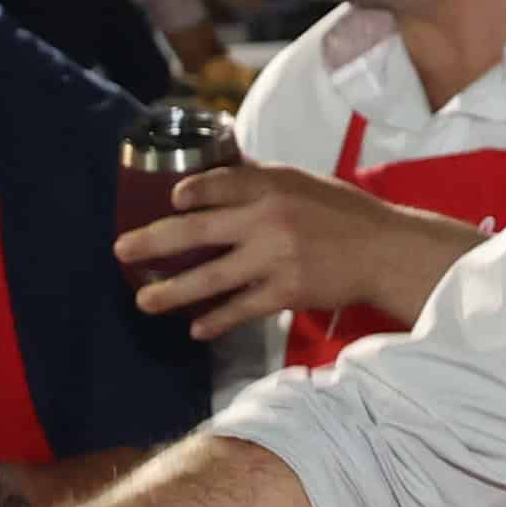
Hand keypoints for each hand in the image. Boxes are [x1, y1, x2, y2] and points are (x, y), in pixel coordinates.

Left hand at [114, 162, 468, 335]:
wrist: (384, 251)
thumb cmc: (342, 213)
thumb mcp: (302, 182)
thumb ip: (258, 182)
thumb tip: (214, 177)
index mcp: (271, 185)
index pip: (217, 183)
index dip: (189, 192)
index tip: (167, 201)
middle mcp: (268, 218)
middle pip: (197, 230)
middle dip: (153, 241)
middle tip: (121, 250)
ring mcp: (275, 257)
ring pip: (210, 276)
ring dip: (172, 291)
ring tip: (143, 301)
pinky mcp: (286, 291)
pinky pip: (241, 308)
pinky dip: (216, 320)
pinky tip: (195, 329)